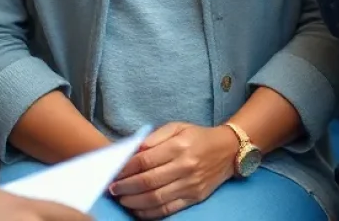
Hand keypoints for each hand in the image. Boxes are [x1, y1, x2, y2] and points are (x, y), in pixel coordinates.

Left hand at [109, 123, 238, 218]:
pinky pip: (168, 209)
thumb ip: (155, 137)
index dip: (126, 168)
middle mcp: (185, 167)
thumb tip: (134, 149)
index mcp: (179, 146)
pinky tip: (137, 209)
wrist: (227, 151)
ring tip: (121, 199)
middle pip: (149, 181)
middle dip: (126, 186)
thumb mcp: (177, 127)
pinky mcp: (194, 198)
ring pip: (156, 198)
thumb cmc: (197, 136)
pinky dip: (150, 212)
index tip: (113, 171)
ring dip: (134, 201)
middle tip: (112, 188)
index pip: (146, 160)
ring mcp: (190, 185)